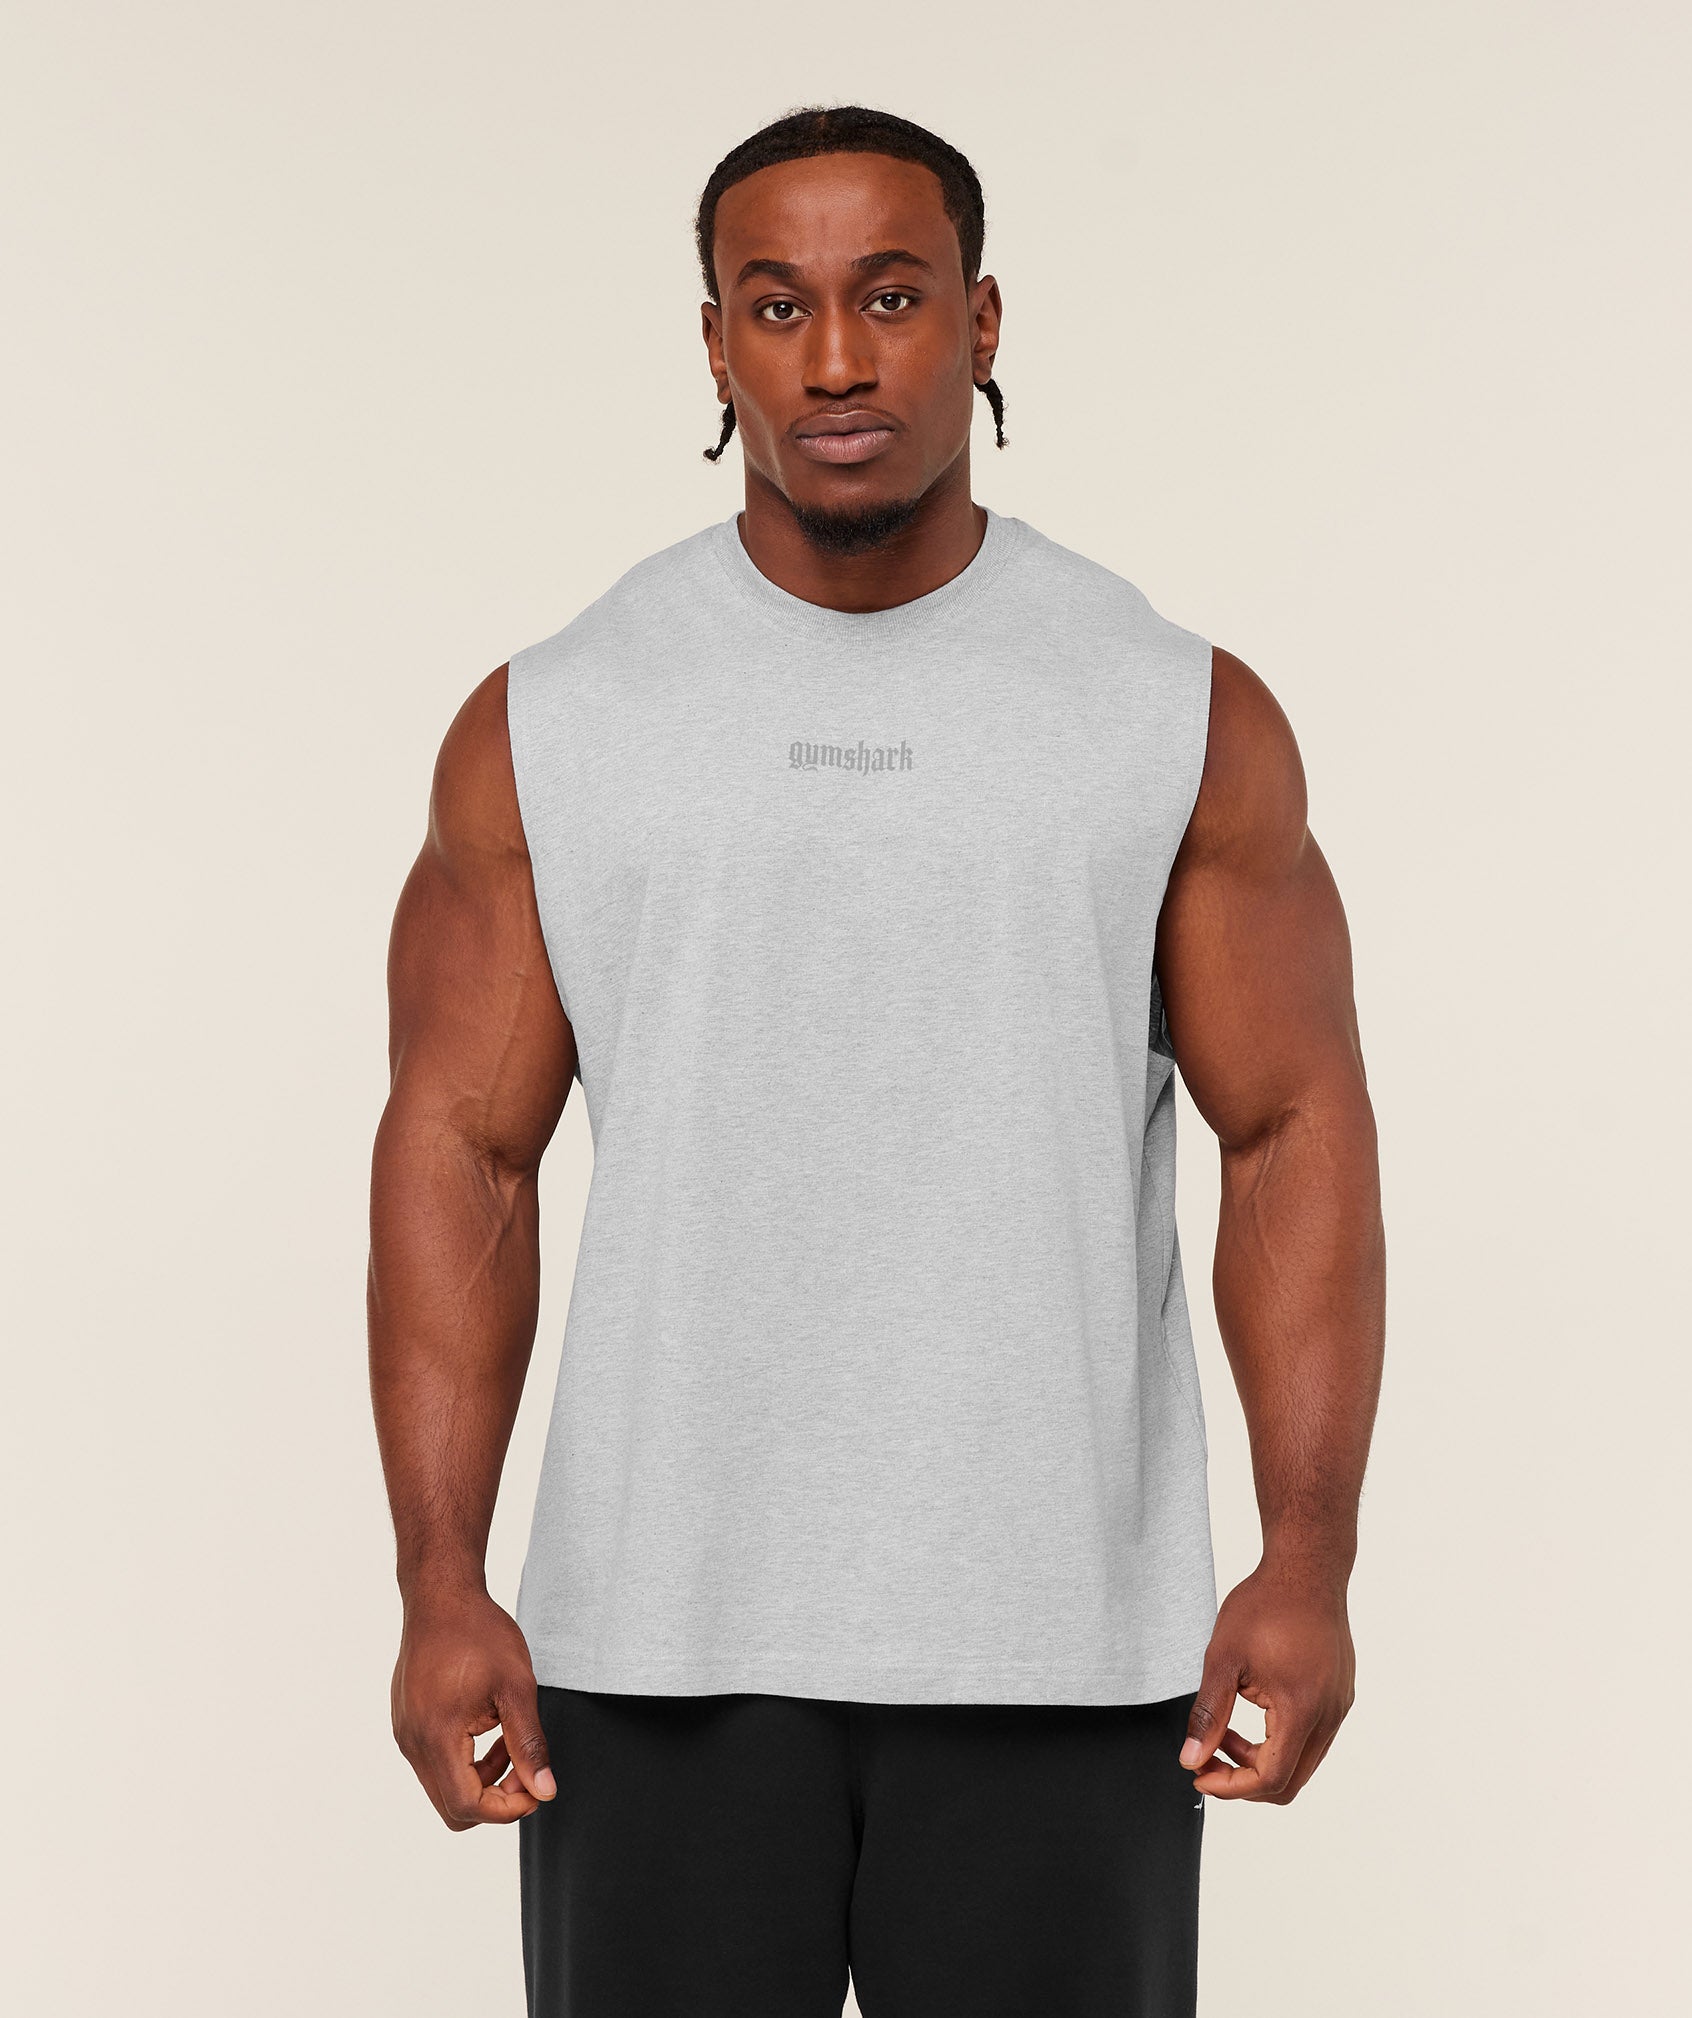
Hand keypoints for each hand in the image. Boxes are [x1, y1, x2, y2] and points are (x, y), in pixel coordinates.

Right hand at [390, 1584, 557, 1829]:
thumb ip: (529, 1744)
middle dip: (494, 1799)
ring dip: (481, 1779)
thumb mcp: (516, 1687)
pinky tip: (488, 1728)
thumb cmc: (478, 1633)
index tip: (535, 1789)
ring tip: (510, 1743)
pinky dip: (464, 1760)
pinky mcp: (406, 1722)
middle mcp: (413, 1742)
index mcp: (437, 1735)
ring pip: (442, 1786)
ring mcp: (405, 1733)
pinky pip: (433, 1762)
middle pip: (452, 1806)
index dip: (507, 1809)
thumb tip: (544, 1791)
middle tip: (524, 1769)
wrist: (441, 1596)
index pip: (467, 1805)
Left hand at [1179, 1556, 1355, 1803]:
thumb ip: (1208, 1714)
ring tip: (1225, 1732)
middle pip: (1290, 1781)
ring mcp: (1339, 1706)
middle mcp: (1329, 1715)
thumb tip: (1191, 1759)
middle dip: (1244, 1780)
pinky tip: (1253, 1709)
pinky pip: (1313, 1737)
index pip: (1270, 1778)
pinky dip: (1281, 1739)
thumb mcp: (1224, 1658)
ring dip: (1262, 1759)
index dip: (1231, 1786)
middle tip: (1208, 1760)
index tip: (1200, 1774)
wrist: (1306, 1569)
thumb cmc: (1264, 1605)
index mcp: (1302, 1709)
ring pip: (1303, 1761)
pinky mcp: (1340, 1695)